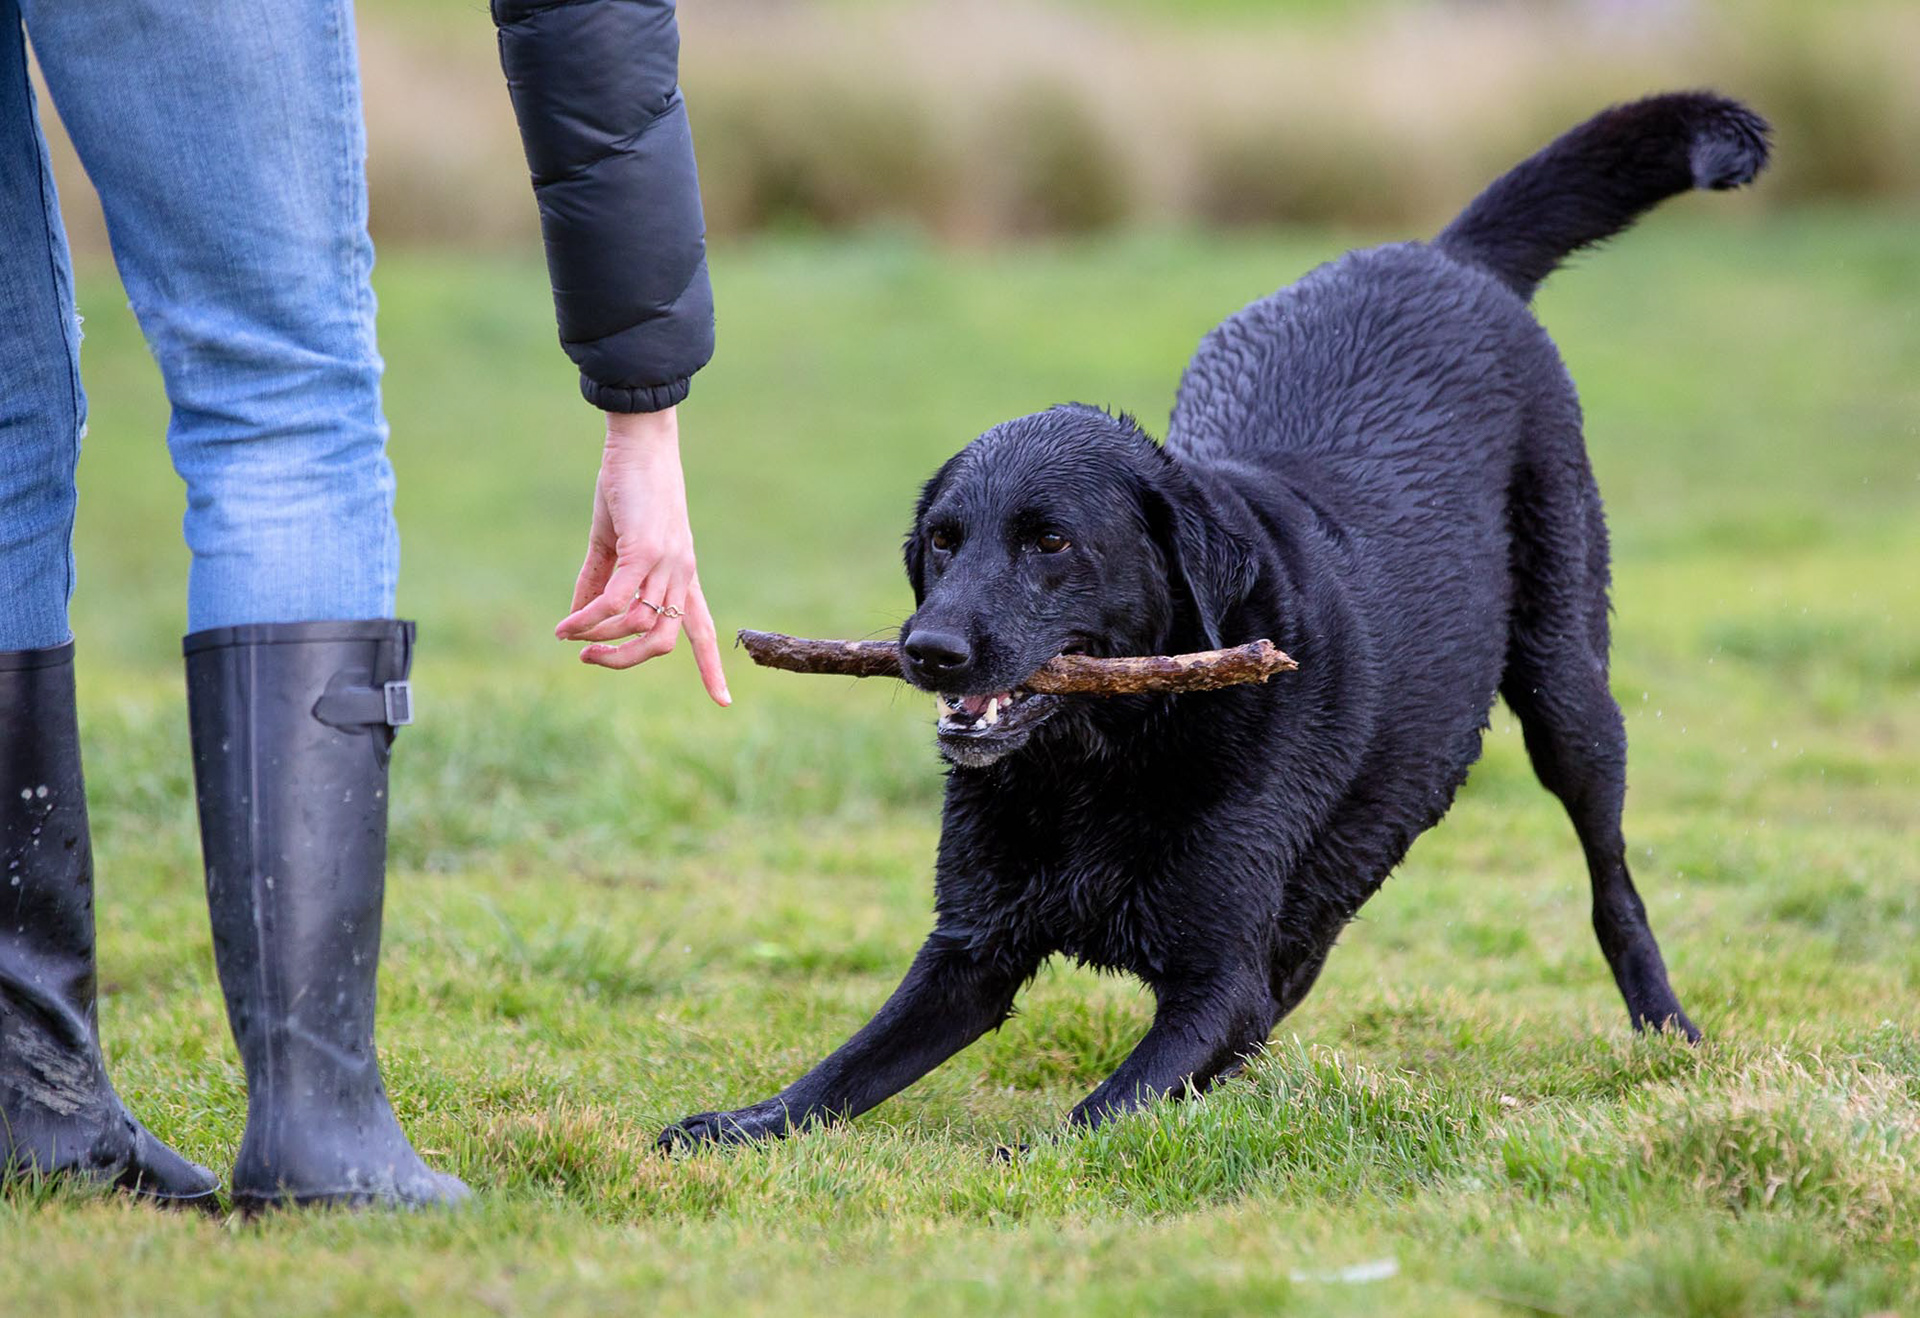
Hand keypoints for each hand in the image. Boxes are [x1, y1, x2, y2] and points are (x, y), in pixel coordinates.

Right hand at [555, 407, 729, 703]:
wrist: (640, 443)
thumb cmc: (629, 486)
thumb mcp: (615, 540)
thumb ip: (599, 580)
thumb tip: (579, 621)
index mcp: (681, 574)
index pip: (702, 629)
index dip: (712, 668)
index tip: (724, 704)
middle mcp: (680, 574)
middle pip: (662, 642)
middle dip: (626, 661)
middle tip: (589, 659)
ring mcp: (666, 564)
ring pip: (638, 626)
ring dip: (601, 638)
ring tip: (571, 635)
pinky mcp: (644, 551)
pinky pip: (615, 602)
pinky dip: (588, 619)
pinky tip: (566, 625)